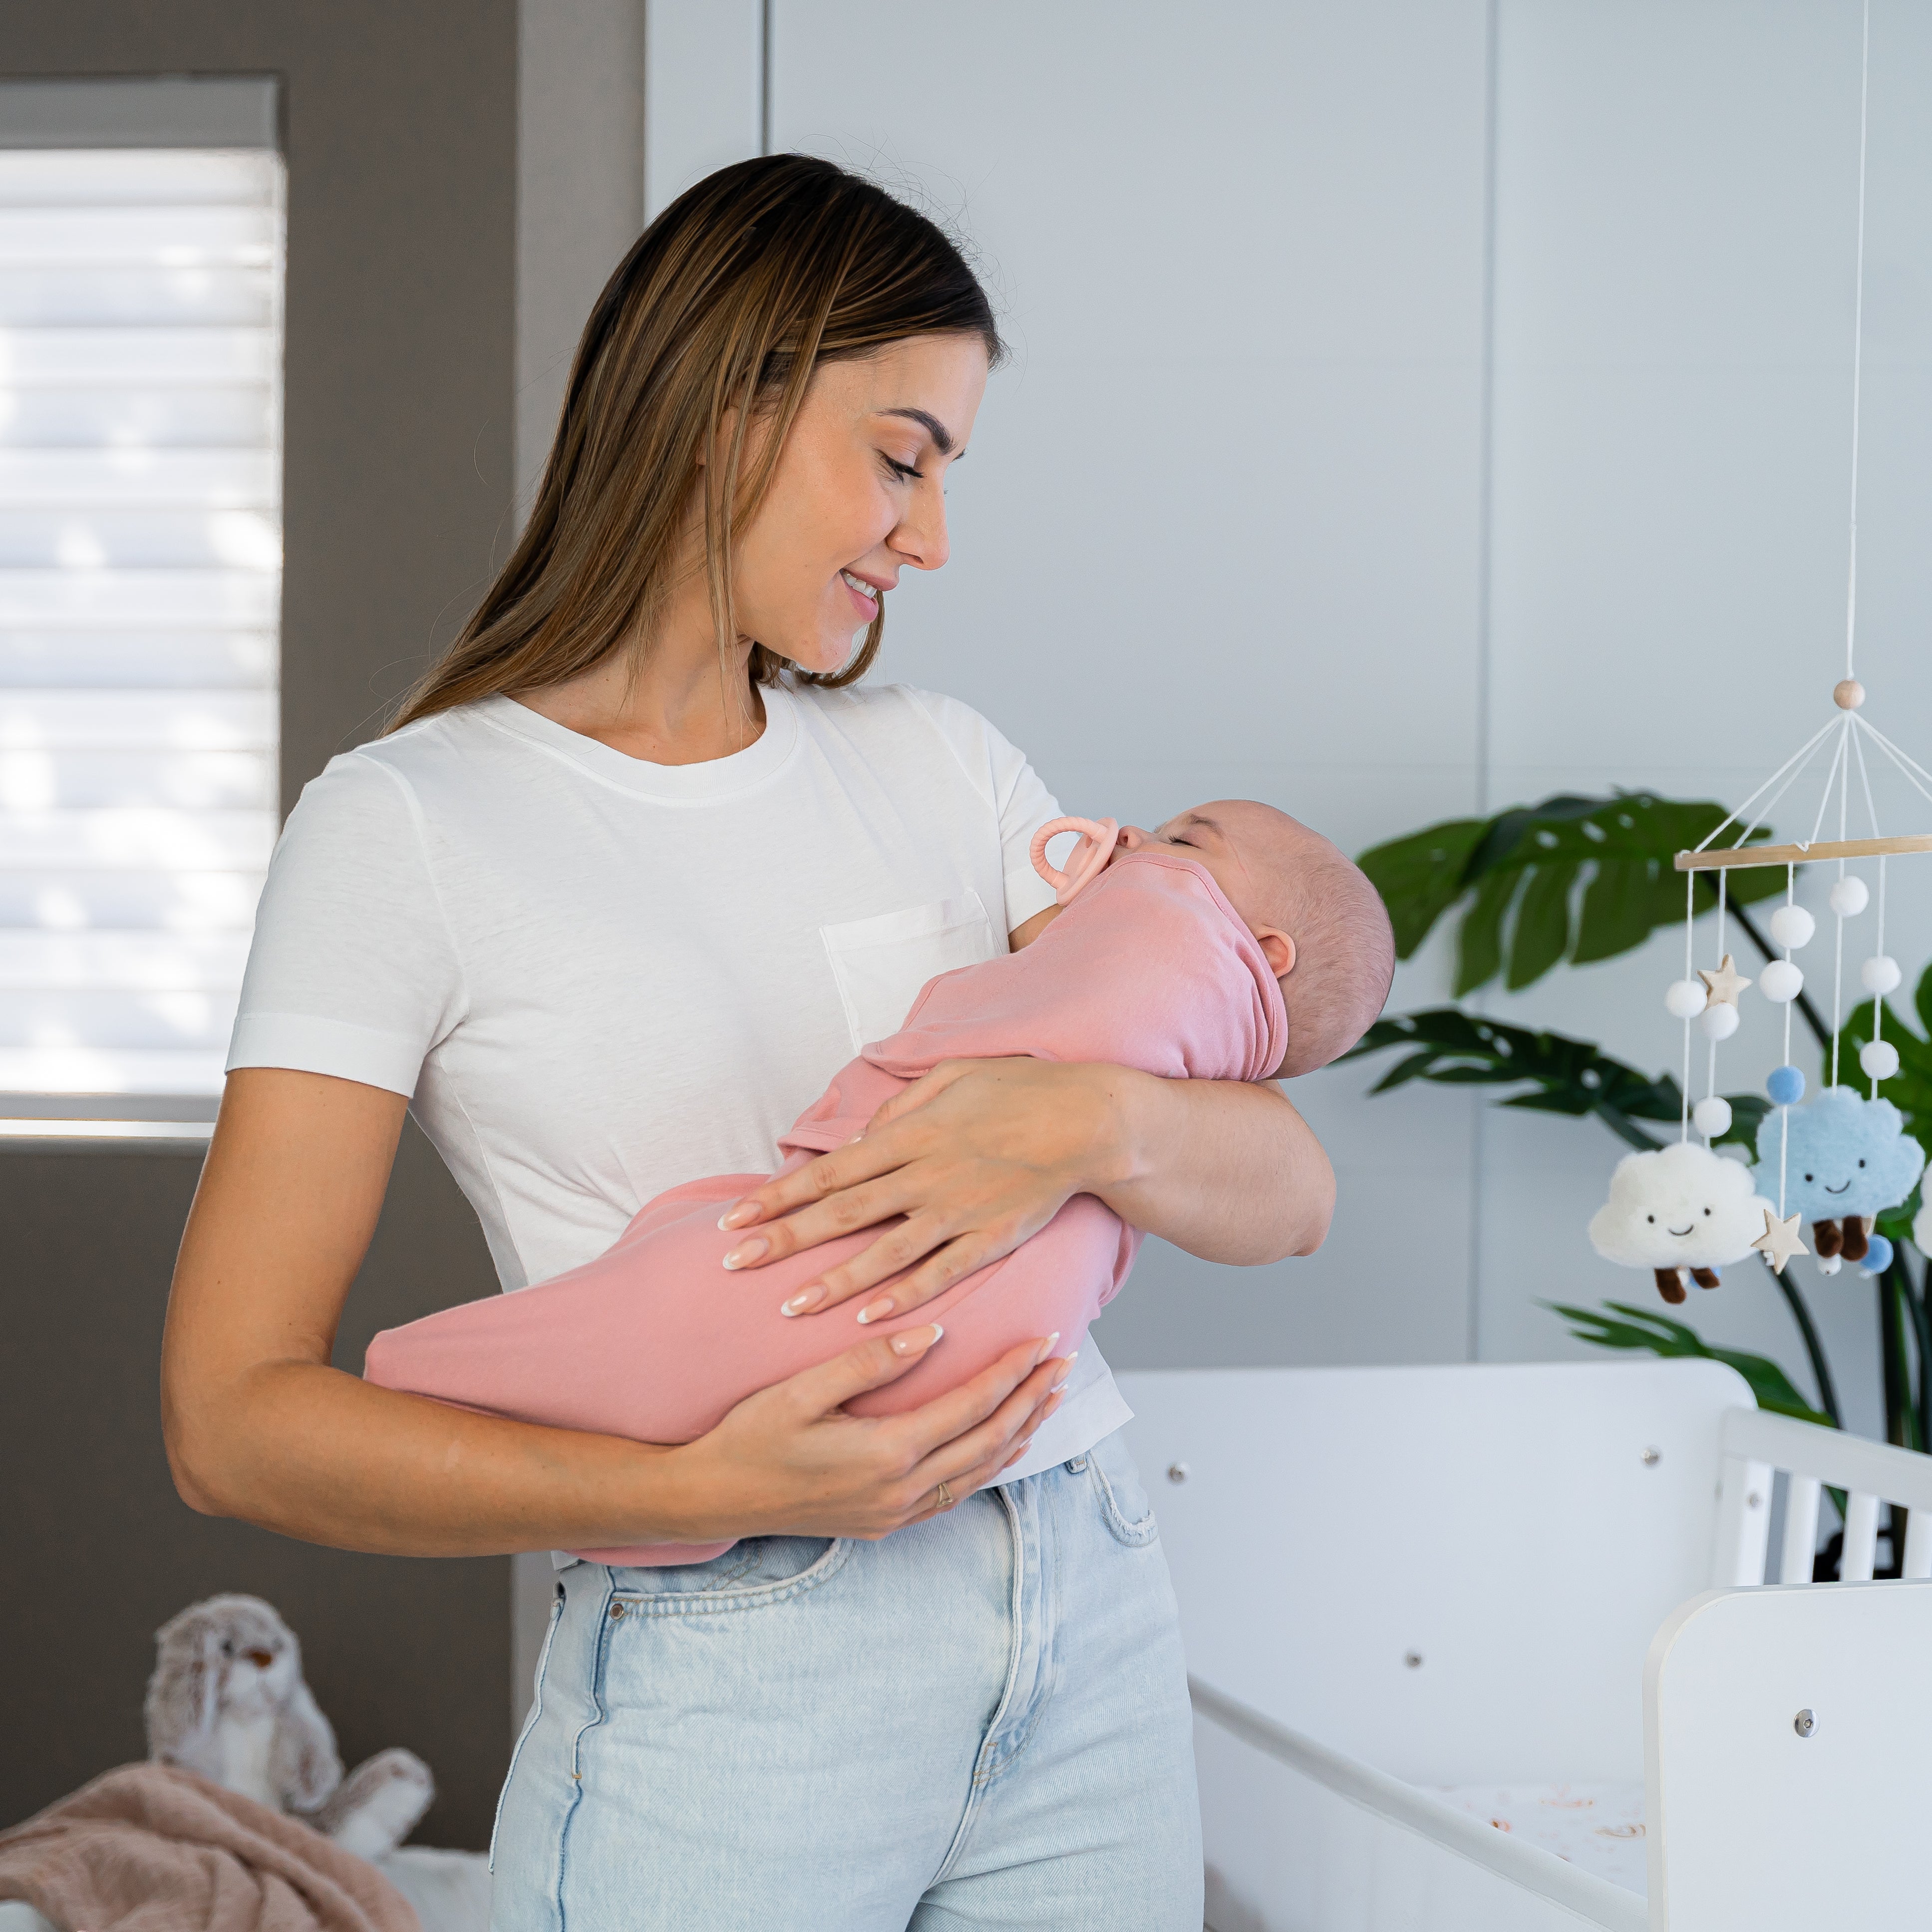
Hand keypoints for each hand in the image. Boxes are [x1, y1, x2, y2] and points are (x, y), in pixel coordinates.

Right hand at [667, 1324, 1073, 1539]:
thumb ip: (868, 1362)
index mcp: (887, 1453)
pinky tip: (1002, 1446)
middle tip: (1064, 1363)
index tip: (1044, 1340)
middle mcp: (901, 1491)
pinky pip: (955, 1494)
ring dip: (1019, 1434)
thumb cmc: (751, 1436)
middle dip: (1031, 1400)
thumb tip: (933, 1334)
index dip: (1013, 1372)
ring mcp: (895, 1513)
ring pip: (979, 1473)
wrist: (715, 1497)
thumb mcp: (801, 1391)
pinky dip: (988, 1465)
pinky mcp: (884, 1522)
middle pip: (989, 1441)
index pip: (972, 1406)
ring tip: (1048, 1399)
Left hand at [716, 1058, 1132, 1323]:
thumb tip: (862, 1137)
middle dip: (783, 1240)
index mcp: (909, 1135)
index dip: (778, 1197)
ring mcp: (956, 1210)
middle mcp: (924, 1174)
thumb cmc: (1020, 1089)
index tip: (736, 1218)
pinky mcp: (989, 1238)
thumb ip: (901, 1109)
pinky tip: (864, 1316)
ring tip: (787, 1306)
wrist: (1088, 1120)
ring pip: (882, 1252)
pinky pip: (938, 1272)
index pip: (828, 1172)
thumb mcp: (953, 1076)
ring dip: (832, 1281)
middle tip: (735, 1264)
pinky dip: (900, 1295)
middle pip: (841, 1213)